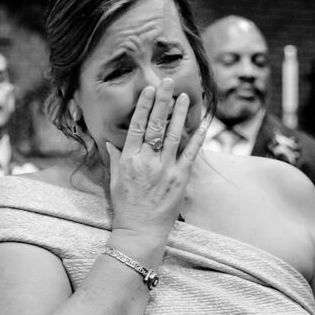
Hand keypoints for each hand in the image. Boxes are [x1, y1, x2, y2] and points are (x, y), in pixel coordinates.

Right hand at [106, 79, 207, 242]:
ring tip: (185, 97)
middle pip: (155, 125)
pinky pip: (191, 154)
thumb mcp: (114, 182)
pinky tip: (202, 124)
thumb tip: (111, 143)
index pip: (136, 126)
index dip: (144, 106)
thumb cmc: (125, 208)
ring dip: (180, 114)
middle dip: (163, 102)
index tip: (150, 91)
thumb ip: (115, 160)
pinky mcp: (180, 179)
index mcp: (129, 160)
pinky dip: (197, 138)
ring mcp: (165, 169)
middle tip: (168, 82)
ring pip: (174, 135)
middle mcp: (146, 161)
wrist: (139, 232)